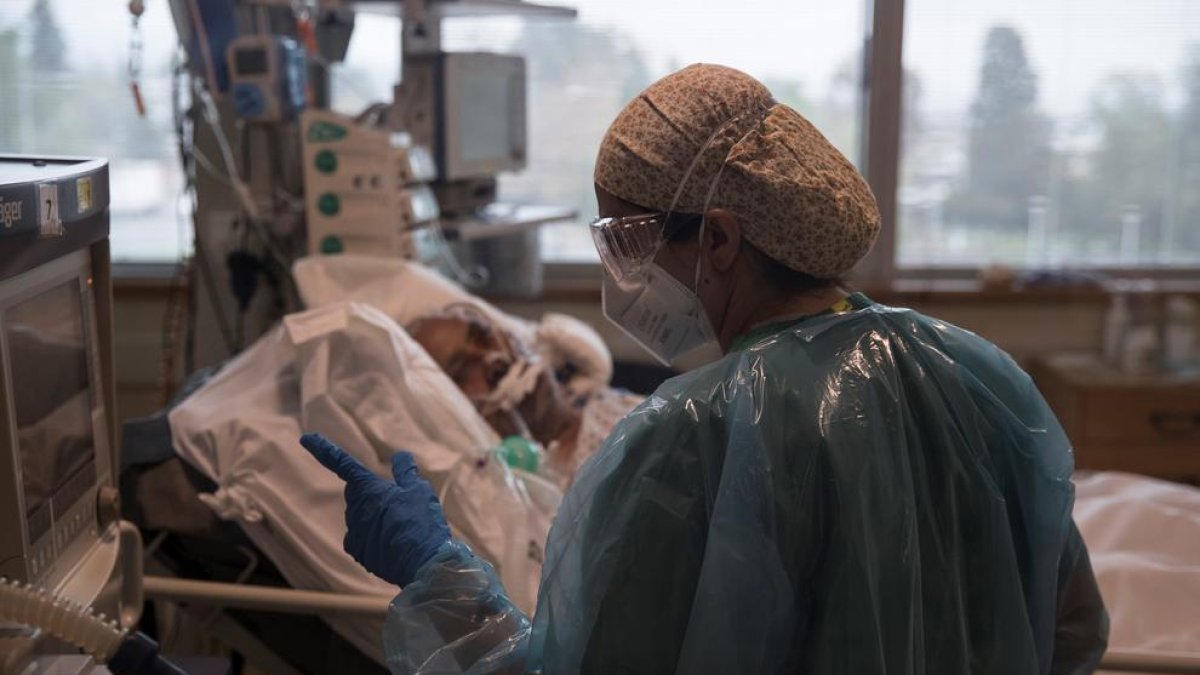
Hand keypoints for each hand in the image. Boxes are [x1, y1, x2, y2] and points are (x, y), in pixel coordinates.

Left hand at [300, 433, 450, 586]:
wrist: (422, 562)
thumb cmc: (421, 521)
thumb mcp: (419, 490)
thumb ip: (406, 472)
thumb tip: (400, 455)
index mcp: (367, 489)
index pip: (342, 463)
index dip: (323, 449)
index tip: (305, 439)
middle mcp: (355, 509)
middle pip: (357, 493)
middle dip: (370, 493)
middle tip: (398, 501)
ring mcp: (354, 532)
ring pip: (361, 516)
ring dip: (375, 516)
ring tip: (402, 526)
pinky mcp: (359, 552)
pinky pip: (362, 539)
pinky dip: (374, 537)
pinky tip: (392, 543)